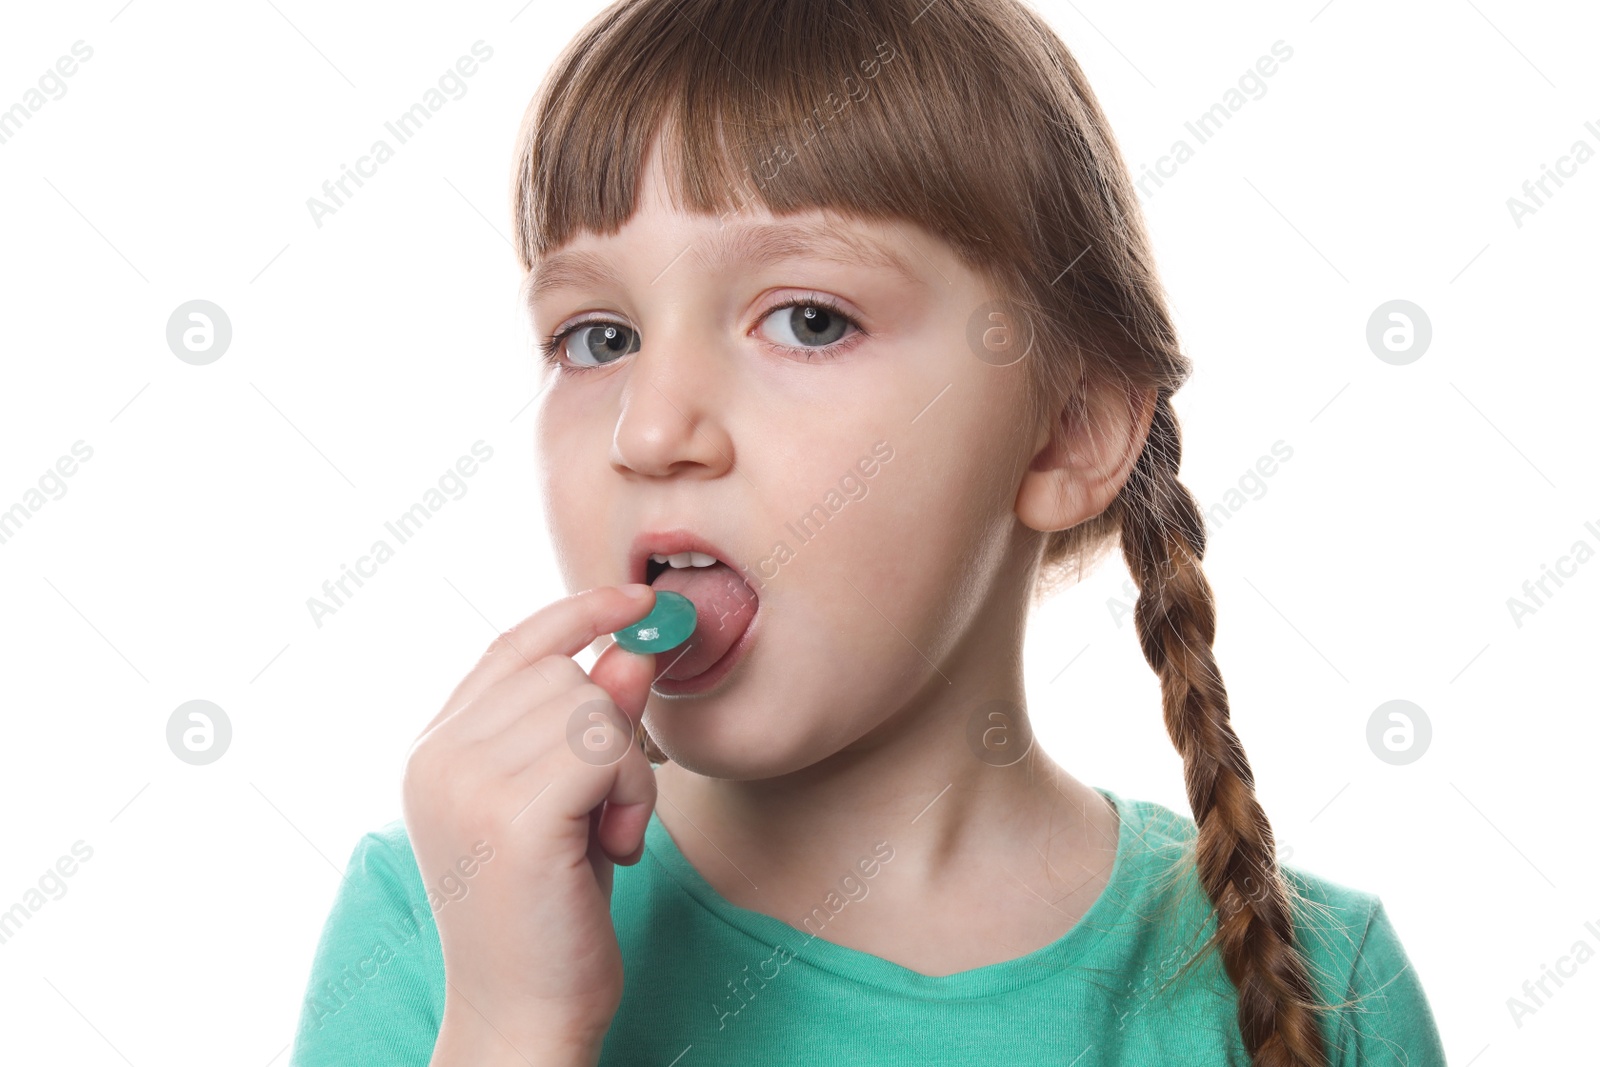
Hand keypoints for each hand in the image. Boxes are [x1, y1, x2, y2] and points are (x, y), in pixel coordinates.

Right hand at [403, 584, 659, 1059]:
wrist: (520, 1019)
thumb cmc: (549, 916)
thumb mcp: (571, 801)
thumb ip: (593, 722)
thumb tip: (633, 645)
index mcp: (434, 750)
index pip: (511, 644)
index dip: (578, 612)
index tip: (637, 600)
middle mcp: (436, 758)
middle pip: (565, 671)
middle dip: (613, 730)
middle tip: (611, 812)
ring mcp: (465, 784)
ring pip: (593, 705)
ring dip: (628, 770)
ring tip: (607, 835)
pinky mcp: (512, 816)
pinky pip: (608, 749)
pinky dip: (632, 795)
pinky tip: (615, 850)